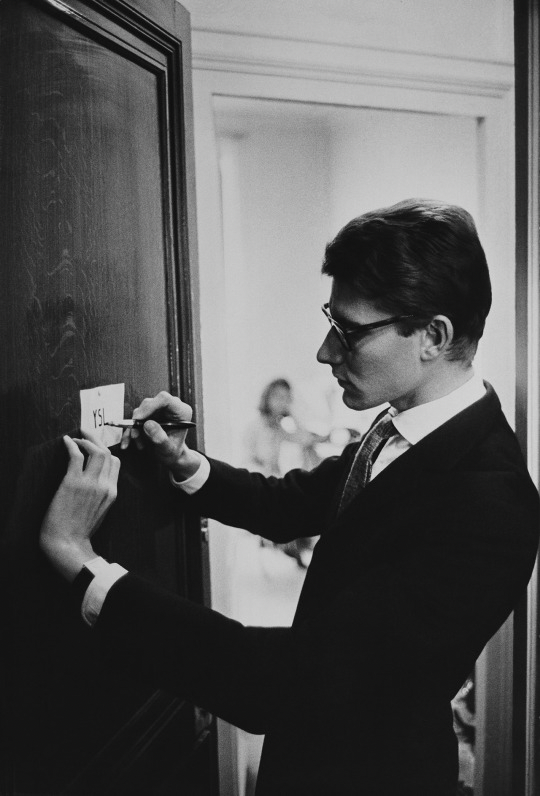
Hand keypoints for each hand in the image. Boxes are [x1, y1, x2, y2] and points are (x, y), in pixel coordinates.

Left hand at [39, 433, 119, 581]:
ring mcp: (90, 484)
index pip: (116, 463)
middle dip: (97, 439)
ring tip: (77, 436)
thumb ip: (102, 493)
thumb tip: (95, 479)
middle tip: (86, 431)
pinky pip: (76, 456)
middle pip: (108, 453)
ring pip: (96, 452)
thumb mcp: (100, 511)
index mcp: (112, 493)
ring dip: (86, 439)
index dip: (105, 451)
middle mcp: (104, 486)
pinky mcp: (73, 483)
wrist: (67, 542)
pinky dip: (71, 445)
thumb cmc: (79, 530)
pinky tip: (67, 441)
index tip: (95, 445)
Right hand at [121, 391, 197, 478]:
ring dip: (135, 428)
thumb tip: (148, 424)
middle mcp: (170, 407)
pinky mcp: (149, 413)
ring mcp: (159, 409)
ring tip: (140, 444)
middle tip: (135, 436)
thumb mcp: (168, 449)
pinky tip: (130, 442)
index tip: (138, 419)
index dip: (149, 406)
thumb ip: (160, 438)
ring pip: (140, 411)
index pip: (164, 399)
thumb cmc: (173, 451)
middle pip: (149, 403)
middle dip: (138, 420)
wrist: (169, 455)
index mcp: (181, 411)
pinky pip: (136, 418)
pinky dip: (131, 430)